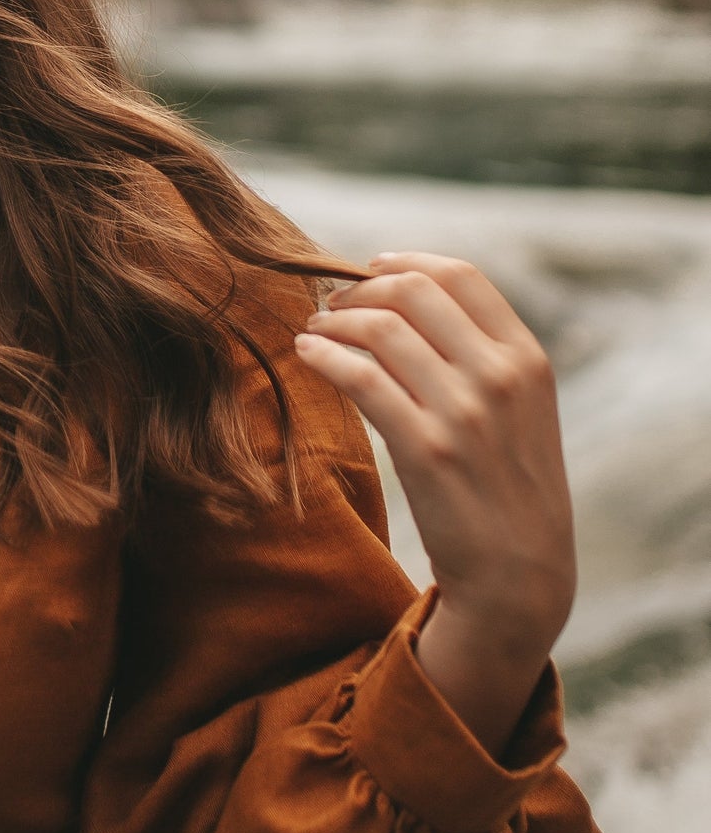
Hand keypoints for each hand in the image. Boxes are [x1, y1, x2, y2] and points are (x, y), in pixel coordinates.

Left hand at [293, 251, 575, 754]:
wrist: (520, 570)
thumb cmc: (507, 486)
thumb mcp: (520, 411)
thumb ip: (480, 358)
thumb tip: (410, 308)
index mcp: (527, 358)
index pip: (462, 276)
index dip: (406, 262)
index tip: (370, 267)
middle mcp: (500, 375)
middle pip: (414, 292)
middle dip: (361, 288)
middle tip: (330, 304)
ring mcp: (464, 411)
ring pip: (381, 329)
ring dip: (334, 320)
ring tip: (313, 331)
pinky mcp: (424, 448)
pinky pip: (361, 377)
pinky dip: (325, 355)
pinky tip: (306, 355)